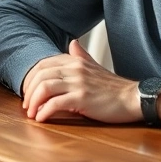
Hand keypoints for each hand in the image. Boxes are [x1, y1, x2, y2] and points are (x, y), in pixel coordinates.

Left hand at [21, 39, 140, 123]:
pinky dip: (45, 112)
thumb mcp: (95, 67)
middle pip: (40, 75)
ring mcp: (78, 83)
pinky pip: (56, 103)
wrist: (133, 97)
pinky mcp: (82, 98)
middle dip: (28, 92)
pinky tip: (42, 119)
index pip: (42, 65)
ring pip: (44, 88)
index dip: (30, 79)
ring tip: (32, 113)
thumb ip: (81, 56)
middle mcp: (74, 68)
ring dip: (33, 102)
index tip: (28, 93)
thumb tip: (72, 42)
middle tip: (27, 106)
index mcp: (74, 61)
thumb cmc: (113, 87)